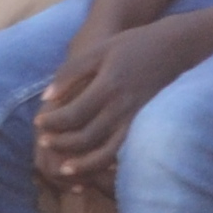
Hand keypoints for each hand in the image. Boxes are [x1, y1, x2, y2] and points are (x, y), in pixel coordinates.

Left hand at [33, 13, 201, 178]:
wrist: (174, 48)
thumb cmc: (132, 45)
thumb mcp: (98, 50)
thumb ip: (70, 72)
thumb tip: (46, 99)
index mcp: (109, 86)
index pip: (73, 114)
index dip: (52, 123)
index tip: (38, 123)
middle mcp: (123, 107)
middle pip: (86, 137)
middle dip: (61, 143)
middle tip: (45, 142)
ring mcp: (136, 120)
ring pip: (106, 153)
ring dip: (83, 164)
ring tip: (65, 167)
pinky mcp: (145, 126)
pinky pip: (123, 152)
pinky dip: (106, 163)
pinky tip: (93, 164)